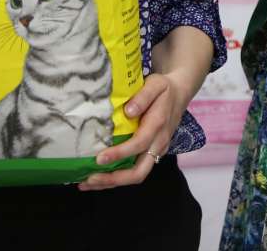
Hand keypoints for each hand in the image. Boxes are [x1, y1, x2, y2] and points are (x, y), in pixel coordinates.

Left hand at [79, 73, 185, 190]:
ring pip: (136, 175)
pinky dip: (115, 178)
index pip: (139, 144)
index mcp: (158, 125)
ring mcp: (156, 152)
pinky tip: (97, 178)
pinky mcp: (151, 155)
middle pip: (139, 172)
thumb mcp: (156, 84)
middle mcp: (158, 143)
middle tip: (90, 178)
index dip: (120, 154)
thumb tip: (128, 111)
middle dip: (114, 179)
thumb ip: (143, 96)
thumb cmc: (164, 89)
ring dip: (111, 182)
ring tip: (86, 183)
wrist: (180, 95)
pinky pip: (134, 171)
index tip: (100, 158)